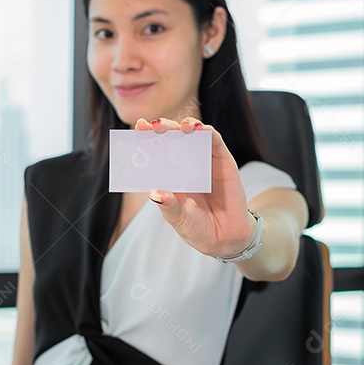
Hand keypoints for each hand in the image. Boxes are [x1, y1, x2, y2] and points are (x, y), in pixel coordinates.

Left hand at [134, 117, 255, 257]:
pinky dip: (207, 132)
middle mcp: (186, 164)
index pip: (156, 151)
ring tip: (177, 127)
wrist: (225, 238)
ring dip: (184, 125)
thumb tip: (154, 193)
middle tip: (152, 126)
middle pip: (173, 137)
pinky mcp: (223, 161)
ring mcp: (205, 160)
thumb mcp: (179, 219)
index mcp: (170, 175)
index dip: (147, 137)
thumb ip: (169, 206)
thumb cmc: (198, 228)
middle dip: (162, 128)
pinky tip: (199, 129)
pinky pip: (215, 141)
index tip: (138, 128)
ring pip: (193, 135)